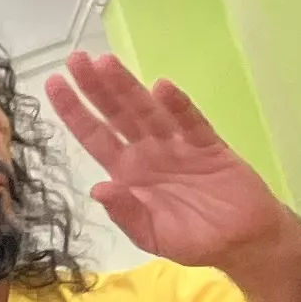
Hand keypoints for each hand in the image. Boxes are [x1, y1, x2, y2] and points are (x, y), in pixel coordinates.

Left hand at [44, 52, 294, 271]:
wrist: (246, 243)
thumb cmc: (194, 240)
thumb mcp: (152, 235)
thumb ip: (126, 213)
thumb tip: (98, 189)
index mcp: (128, 173)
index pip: (95, 136)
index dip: (75, 111)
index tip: (54, 84)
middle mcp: (148, 152)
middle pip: (117, 114)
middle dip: (96, 87)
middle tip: (76, 58)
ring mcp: (179, 145)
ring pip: (148, 111)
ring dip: (128, 88)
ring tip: (107, 63)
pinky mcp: (210, 146)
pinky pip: (191, 123)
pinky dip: (178, 106)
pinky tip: (162, 88)